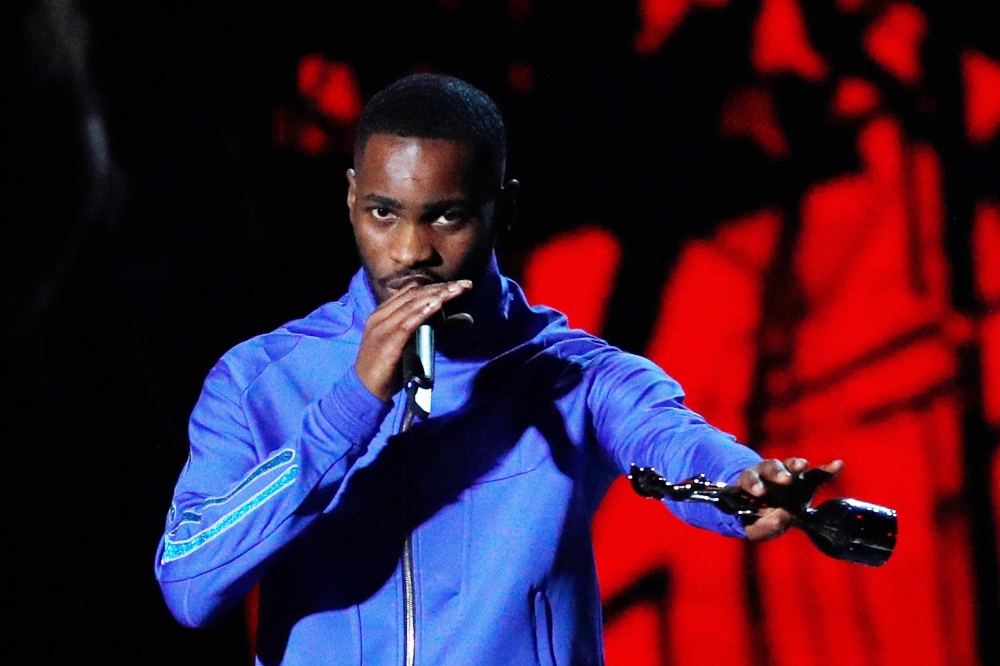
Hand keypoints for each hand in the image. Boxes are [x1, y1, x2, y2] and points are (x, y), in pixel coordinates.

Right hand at [354, 280, 471, 400]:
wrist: (365, 389)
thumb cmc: (389, 367)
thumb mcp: (412, 344)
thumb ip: (436, 330)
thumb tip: (468, 319)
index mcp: (383, 313)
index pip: (411, 292)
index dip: (435, 286)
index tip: (458, 285)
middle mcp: (381, 316)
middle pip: (413, 294)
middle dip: (440, 288)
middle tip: (464, 284)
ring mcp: (382, 327)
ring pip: (411, 305)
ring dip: (436, 297)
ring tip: (455, 290)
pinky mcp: (386, 341)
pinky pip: (407, 323)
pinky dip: (423, 313)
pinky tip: (438, 305)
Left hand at [736, 457, 843, 541]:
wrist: (768, 513)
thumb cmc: (756, 519)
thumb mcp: (756, 528)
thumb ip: (765, 526)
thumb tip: (784, 517)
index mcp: (749, 484)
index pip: (749, 480)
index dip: (753, 484)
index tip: (760, 492)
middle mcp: (766, 473)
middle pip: (769, 467)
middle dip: (777, 472)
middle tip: (785, 479)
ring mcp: (785, 473)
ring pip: (789, 465)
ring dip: (796, 465)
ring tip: (803, 466)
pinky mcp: (804, 478)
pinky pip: (816, 474)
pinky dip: (826, 470)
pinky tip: (838, 465)